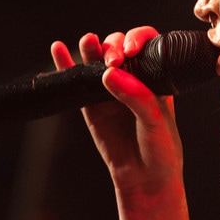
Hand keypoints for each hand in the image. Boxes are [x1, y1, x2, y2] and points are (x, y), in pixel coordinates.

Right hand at [50, 27, 184, 195]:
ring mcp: (110, 91)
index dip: (137, 39)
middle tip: (112, 61)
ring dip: (91, 48)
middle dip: (113, 47)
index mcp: (155, 77)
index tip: (130, 51)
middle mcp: (133, 79)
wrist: (146, 180)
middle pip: (119, 48)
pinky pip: (77, 81)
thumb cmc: (161, 149)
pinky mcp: (91, 105)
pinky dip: (66, 64)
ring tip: (87, 42)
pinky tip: (58, 49)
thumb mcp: (156, 120)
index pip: (146, 44)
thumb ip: (135, 96)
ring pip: (97, 61)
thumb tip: (108, 73)